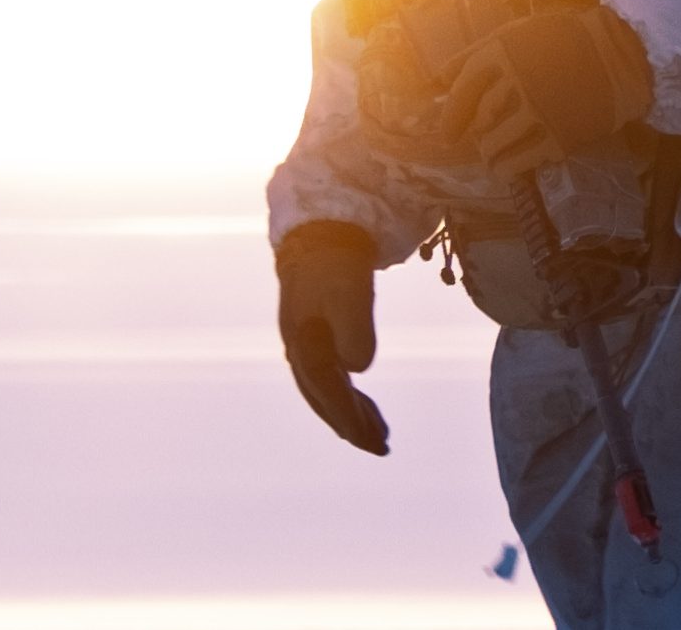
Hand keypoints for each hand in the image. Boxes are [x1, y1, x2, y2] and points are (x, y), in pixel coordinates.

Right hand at [275, 220, 388, 454]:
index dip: (350, 419)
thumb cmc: (336, 262)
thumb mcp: (350, 292)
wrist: (321, 232)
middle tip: (381, 448)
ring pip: (325, 389)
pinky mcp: (313, 335)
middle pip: (323, 397)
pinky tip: (362, 402)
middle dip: (350, 425)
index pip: (328, 391)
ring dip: (350, 413)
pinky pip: (328, 375)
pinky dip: (346, 393)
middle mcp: (298, 347)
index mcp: (304, 341)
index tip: (373, 442)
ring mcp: (303, 342)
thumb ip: (354, 330)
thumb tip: (357, 368)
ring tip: (379, 433)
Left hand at [429, 5, 653, 180]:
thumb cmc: (564, 39)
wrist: (619, 56)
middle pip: (480, 120)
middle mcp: (515, 85)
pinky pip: (521, 162)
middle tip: (480, 138)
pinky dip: (508, 168)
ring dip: (490, 153)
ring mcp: (538, 114)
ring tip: (492, 155)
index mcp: (501, 54)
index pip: (463, 92)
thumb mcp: (516, 33)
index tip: (447, 134)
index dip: (451, 116)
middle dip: (476, 133)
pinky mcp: (558, 138)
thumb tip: (440, 77)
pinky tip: (505, 168)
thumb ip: (476, 53)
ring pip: (496, 144)